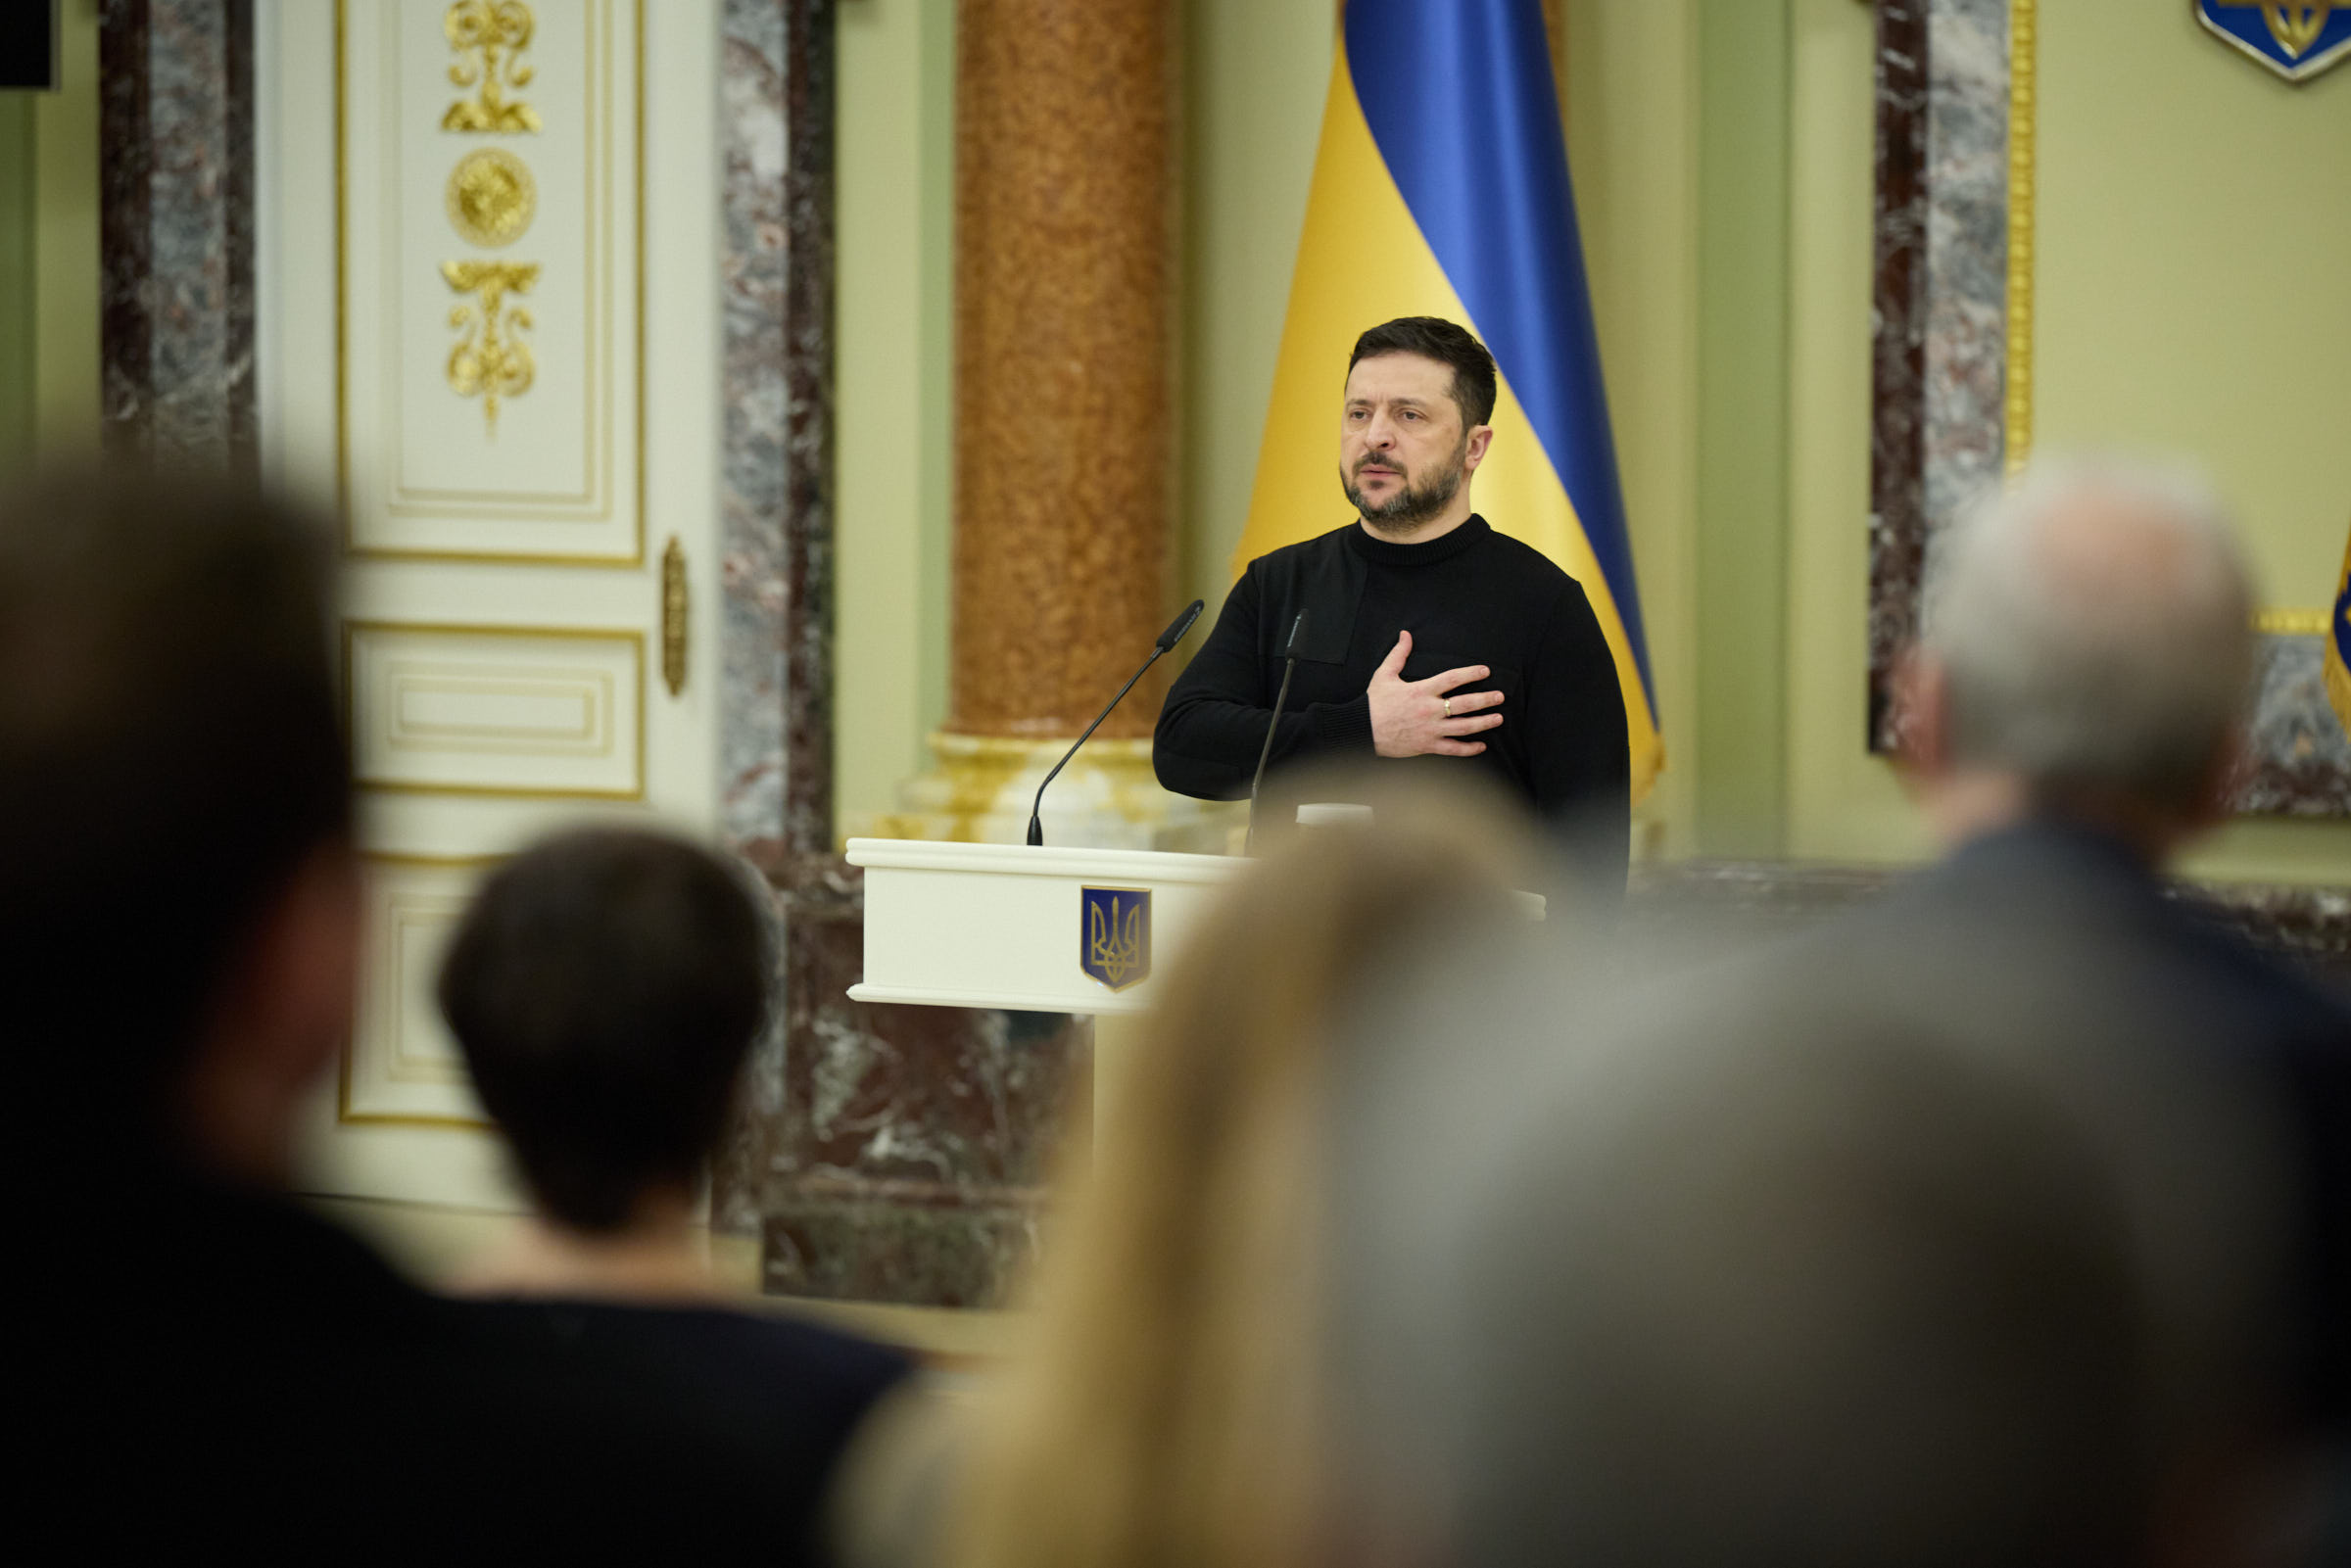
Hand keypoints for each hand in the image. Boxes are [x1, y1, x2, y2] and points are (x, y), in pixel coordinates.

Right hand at [1367, 630, 1503, 757]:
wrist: (1361, 730)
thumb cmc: (1374, 703)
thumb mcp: (1384, 674)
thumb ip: (1399, 654)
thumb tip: (1406, 634)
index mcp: (1421, 691)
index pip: (1452, 679)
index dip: (1471, 673)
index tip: (1485, 671)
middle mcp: (1430, 710)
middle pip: (1465, 704)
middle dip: (1485, 700)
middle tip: (1500, 696)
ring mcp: (1431, 729)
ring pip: (1464, 727)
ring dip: (1484, 723)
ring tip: (1498, 718)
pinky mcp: (1428, 746)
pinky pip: (1453, 749)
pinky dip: (1469, 749)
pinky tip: (1481, 746)